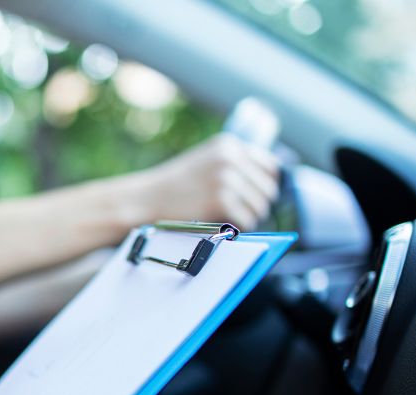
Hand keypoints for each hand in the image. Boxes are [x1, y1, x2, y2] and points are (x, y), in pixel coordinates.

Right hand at [125, 133, 280, 229]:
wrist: (145, 199)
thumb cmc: (175, 186)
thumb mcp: (205, 163)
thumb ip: (234, 165)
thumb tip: (270, 182)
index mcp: (229, 145)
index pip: (270, 166)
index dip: (266, 186)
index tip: (256, 198)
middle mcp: (231, 158)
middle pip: (269, 189)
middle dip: (258, 205)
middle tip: (240, 214)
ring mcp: (226, 178)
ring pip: (260, 207)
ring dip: (249, 218)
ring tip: (229, 220)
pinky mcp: (221, 200)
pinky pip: (248, 221)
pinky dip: (239, 228)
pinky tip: (223, 226)